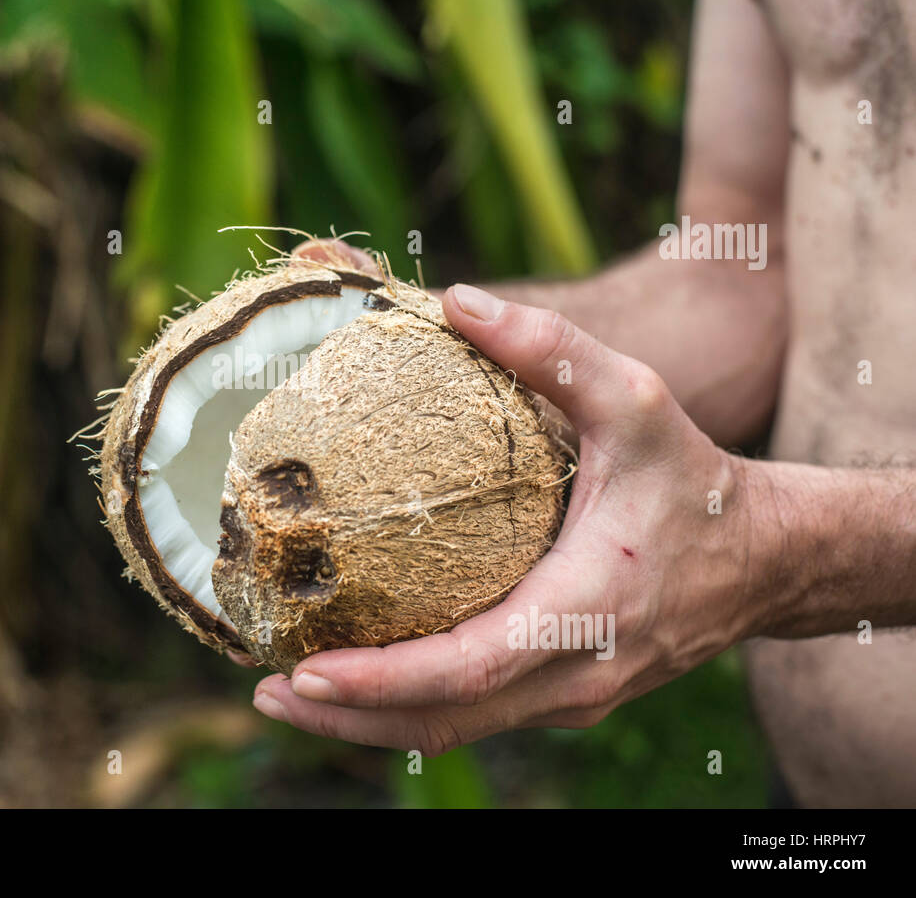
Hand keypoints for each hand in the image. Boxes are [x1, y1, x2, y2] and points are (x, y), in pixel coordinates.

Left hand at [250, 284, 765, 752]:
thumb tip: (458, 300)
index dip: (382, 680)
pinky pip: (475, 714)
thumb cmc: (696, 481)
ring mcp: (569, 694)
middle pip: (444, 722)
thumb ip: (553, 348)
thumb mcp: (639, 401)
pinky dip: (410, 707)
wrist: (764, 558)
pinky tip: (358, 681)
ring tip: (288, 696)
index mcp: (586, 610)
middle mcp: (574, 673)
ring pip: (455, 730)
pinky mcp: (564, 693)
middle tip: (264, 693)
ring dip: (369, 723)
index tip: (306, 673)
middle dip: (348, 719)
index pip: (469, 669)